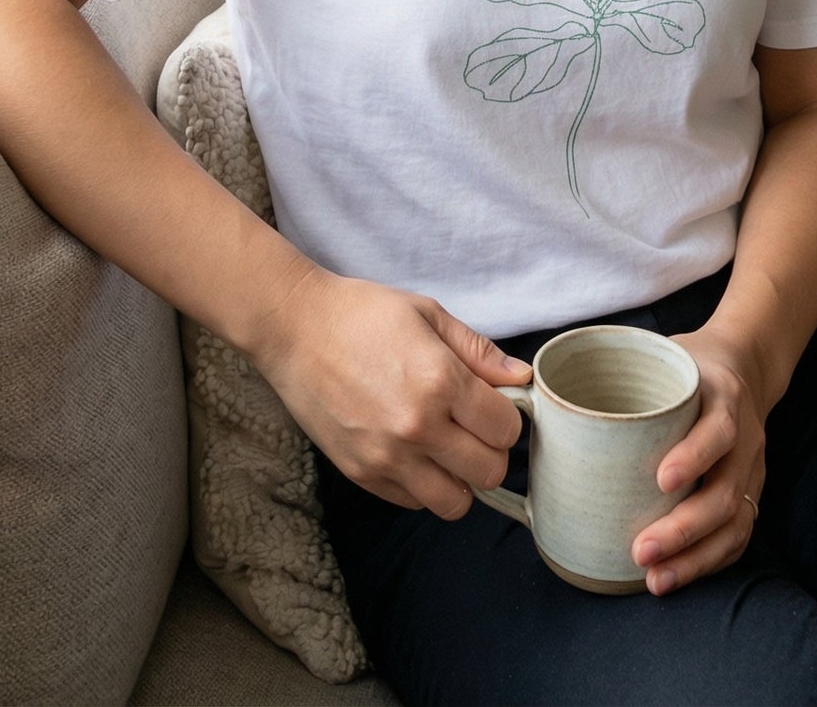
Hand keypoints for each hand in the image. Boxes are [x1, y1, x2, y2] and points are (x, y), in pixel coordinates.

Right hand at [252, 261, 532, 519]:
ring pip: (455, 503)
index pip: (505, 430)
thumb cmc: (363, 313)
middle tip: (473, 428)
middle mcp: (417, 428)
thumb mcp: (428, 314)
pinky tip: (413, 453)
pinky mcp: (361, 475)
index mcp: (440, 382)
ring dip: (459, 478)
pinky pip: (415, 504)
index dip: (507, 418)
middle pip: (489, 473)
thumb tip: (522, 380)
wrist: (294, 328)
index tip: (492, 406)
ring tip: (445, 447)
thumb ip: (479, 352)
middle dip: (490, 451)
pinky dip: (424, 486)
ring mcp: (387, 458)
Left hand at [630, 323, 768, 596]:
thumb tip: (532, 394)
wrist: (745, 364)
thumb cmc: (684, 365)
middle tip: (640, 550)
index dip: (693, 456)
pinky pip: (737, 536)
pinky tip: (676, 575)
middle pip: (725, 491)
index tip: (660, 479)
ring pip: (735, 523)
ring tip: (655, 579)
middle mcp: (745, 437)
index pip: (717, 429)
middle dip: (684, 529)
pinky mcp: (750, 493)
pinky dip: (708, 561)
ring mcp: (751, 469)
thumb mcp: (660, 351)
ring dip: (695, 557)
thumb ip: (615, 371)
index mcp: (721, 395)